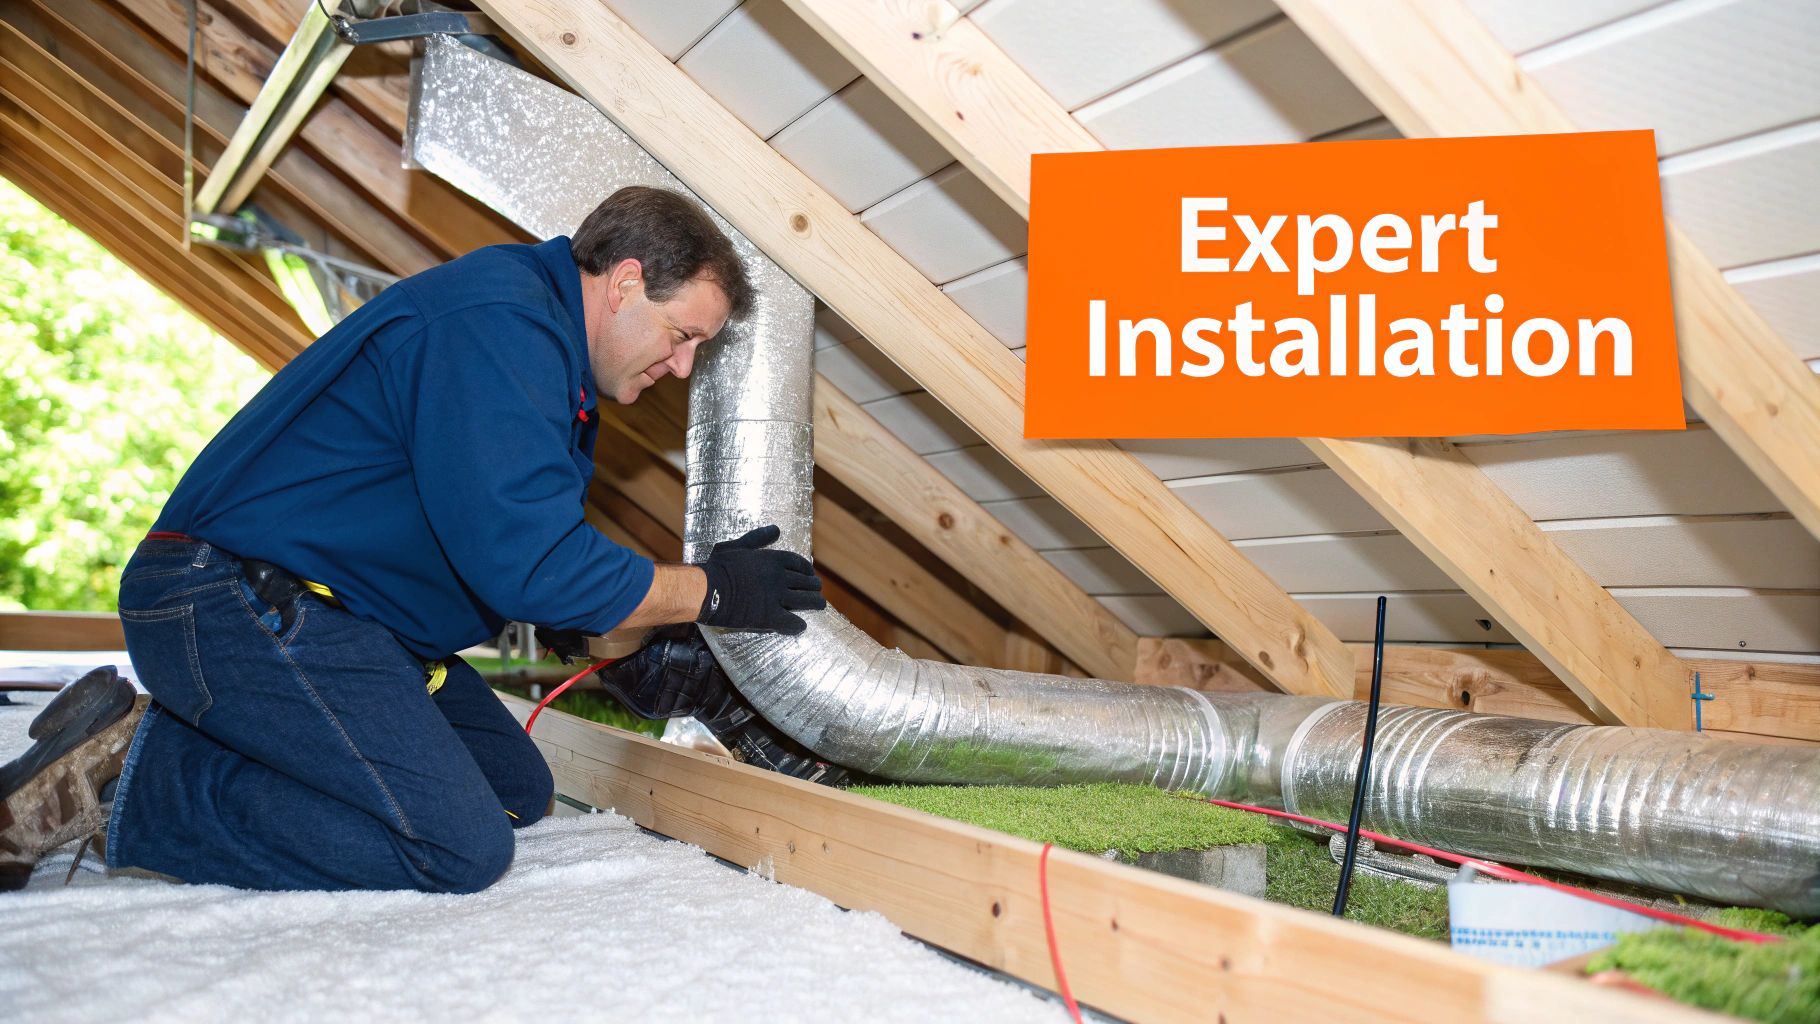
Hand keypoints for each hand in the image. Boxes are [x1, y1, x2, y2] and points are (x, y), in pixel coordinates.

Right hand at [695, 525, 824, 634]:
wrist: (707, 588)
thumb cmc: (718, 566)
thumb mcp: (737, 546)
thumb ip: (758, 538)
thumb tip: (776, 529)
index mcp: (774, 559)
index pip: (799, 564)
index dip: (807, 570)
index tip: (810, 574)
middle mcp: (780, 577)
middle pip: (806, 582)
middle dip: (814, 587)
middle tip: (817, 591)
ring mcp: (777, 597)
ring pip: (806, 601)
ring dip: (815, 603)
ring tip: (819, 605)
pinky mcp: (770, 617)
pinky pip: (792, 622)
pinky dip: (798, 625)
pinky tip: (800, 626)